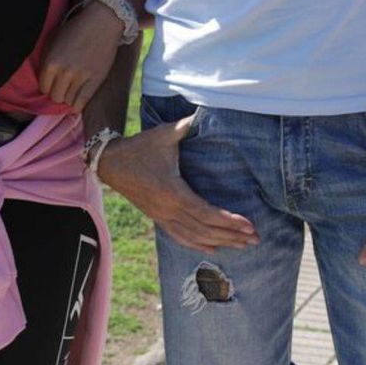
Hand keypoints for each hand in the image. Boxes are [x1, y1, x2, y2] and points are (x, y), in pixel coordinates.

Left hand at [39, 1, 124, 111]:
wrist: (101, 22)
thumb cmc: (75, 30)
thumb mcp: (52, 41)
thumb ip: (46, 60)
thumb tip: (43, 81)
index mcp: (51, 62)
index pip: (43, 87)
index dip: (47, 85)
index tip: (52, 82)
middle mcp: (64, 72)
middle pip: (55, 96)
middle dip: (57, 91)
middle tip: (63, 85)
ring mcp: (81, 78)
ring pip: (68, 101)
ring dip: (68, 96)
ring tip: (72, 88)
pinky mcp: (96, 81)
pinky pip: (82, 103)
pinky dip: (77, 105)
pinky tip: (77, 101)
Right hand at [98, 117, 257, 252]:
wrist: (110, 162)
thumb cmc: (140, 147)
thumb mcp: (164, 134)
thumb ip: (186, 126)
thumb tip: (204, 115)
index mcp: (173, 191)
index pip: (207, 213)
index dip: (230, 221)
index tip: (249, 225)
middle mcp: (168, 210)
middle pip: (206, 230)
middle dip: (232, 236)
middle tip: (255, 239)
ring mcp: (162, 217)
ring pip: (195, 238)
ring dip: (221, 243)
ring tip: (242, 246)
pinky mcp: (157, 218)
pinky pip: (180, 237)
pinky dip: (199, 245)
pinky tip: (214, 249)